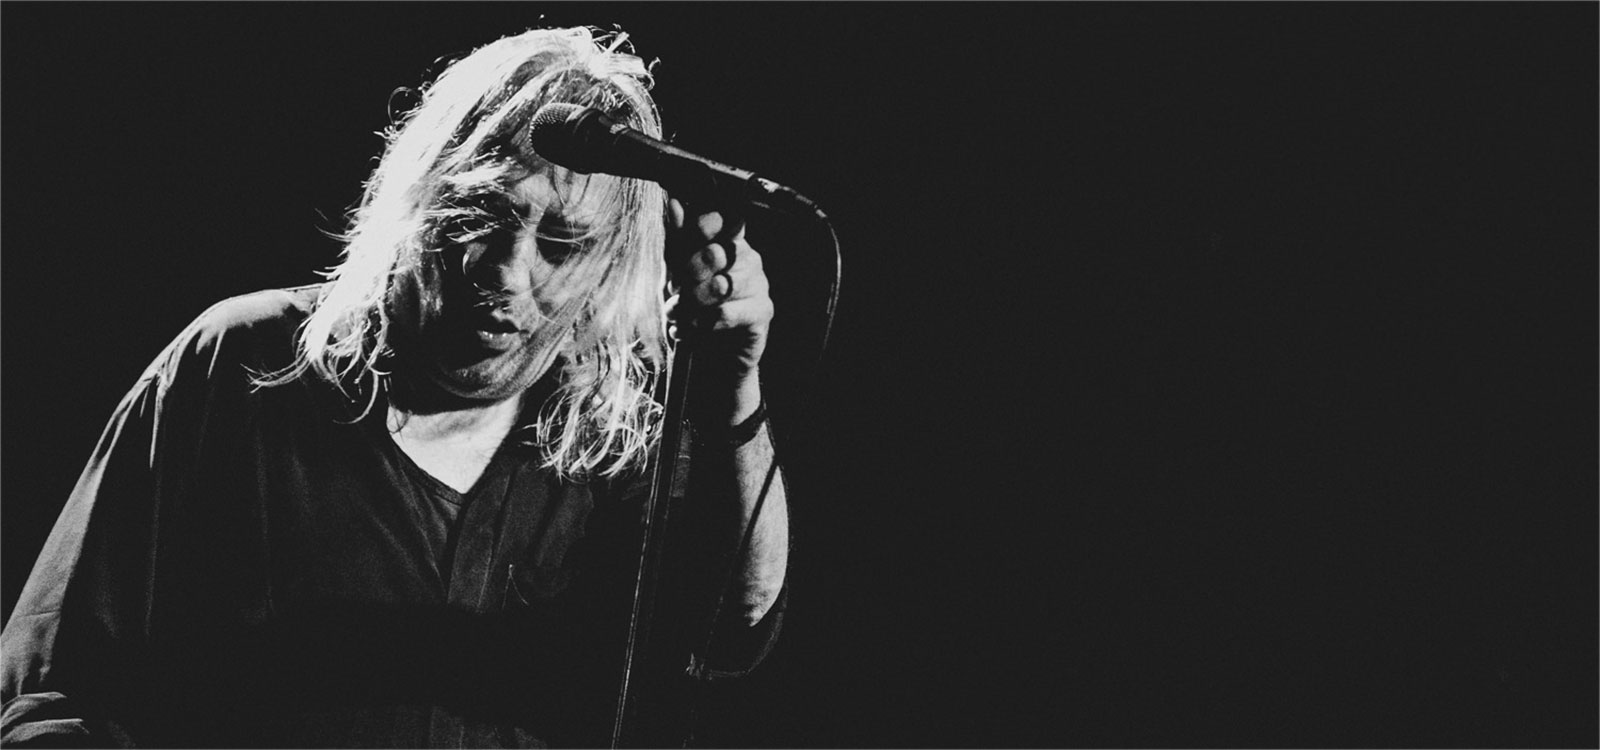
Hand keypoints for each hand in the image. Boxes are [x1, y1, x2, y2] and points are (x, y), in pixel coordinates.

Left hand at [666, 198, 772, 384]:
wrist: (713, 356)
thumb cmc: (697, 309)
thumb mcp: (680, 274)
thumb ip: (679, 240)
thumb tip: (674, 203)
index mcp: (731, 242)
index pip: (725, 220)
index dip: (703, 226)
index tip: (686, 241)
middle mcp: (750, 259)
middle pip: (717, 253)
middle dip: (688, 274)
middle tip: (675, 292)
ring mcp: (760, 284)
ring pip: (720, 286)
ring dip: (690, 305)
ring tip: (678, 317)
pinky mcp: (762, 312)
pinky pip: (726, 313)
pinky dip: (702, 324)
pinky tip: (691, 330)